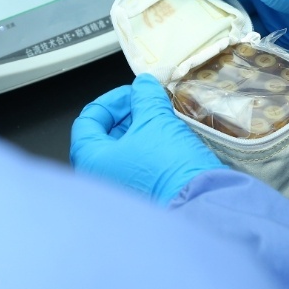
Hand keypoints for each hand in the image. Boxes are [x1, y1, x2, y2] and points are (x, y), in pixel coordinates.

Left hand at [71, 74, 226, 204]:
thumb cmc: (170, 168)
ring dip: (139, 130)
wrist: (200, 203)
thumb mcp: (156, 120)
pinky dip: (146, 148)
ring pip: (121, 151)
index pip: (88, 120)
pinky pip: (134, 165)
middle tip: (148, 103)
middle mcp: (98, 179)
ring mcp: (117, 190)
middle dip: (128, 115)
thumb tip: (143, 85)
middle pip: (103, 136)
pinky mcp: (137, 195)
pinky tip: (166, 139)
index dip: (112, 101)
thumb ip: (145, 96)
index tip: (133, 93)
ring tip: (161, 119)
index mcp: (91, 160)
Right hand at [169, 0, 288, 55]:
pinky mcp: (285, 40)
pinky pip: (256, 49)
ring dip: (218, 43)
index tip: (162, 13)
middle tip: (169, 44)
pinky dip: (240, 57)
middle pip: (221, 9)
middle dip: (200, 24)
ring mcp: (272, 15)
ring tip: (187, 61)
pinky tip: (218, 68)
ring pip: (236, 31)